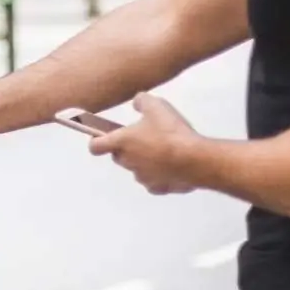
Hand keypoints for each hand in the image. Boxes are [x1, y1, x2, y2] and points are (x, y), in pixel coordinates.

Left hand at [89, 93, 205, 195]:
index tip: (101, 136)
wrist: (194, 159)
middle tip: (143, 136)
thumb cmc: (170, 132)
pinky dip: (160, 175)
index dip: (96, 141)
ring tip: (162, 150)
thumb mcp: (155, 105)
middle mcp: (128, 162)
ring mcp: (143, 177)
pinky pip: (154, 182)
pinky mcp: (159, 188)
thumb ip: (141, 101)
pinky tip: (172, 165)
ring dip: (144, 161)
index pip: (95, 146)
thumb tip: (137, 102)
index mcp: (121, 142)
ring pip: (137, 169)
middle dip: (126, 148)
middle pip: (119, 156)